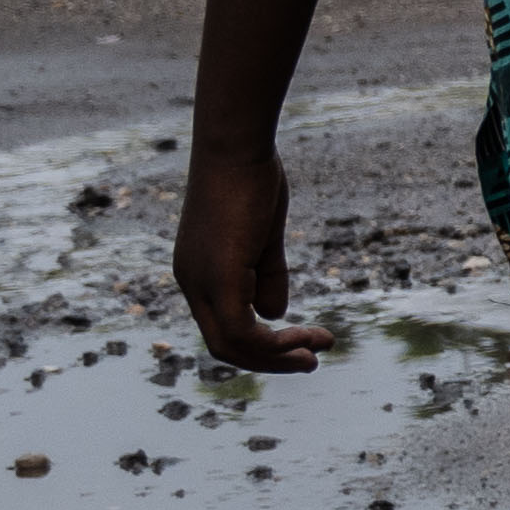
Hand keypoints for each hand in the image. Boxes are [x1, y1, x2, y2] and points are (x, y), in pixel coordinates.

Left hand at [172, 145, 343, 371]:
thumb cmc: (250, 180)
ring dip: (276, 356)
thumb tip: (273, 315)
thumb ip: (266, 275)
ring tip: (317, 353)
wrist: (235, 148)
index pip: (224, 326)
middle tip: (313, 360)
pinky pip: (240, 329)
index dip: (264, 343)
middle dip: (271, 359)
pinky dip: (273, 342)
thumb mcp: (262, 236)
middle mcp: (192, 282)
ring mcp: (200, 282)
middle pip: (224, 345)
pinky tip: (303, 335)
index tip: (305, 339)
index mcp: (200, 273)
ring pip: (231, 343)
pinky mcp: (217, 277)